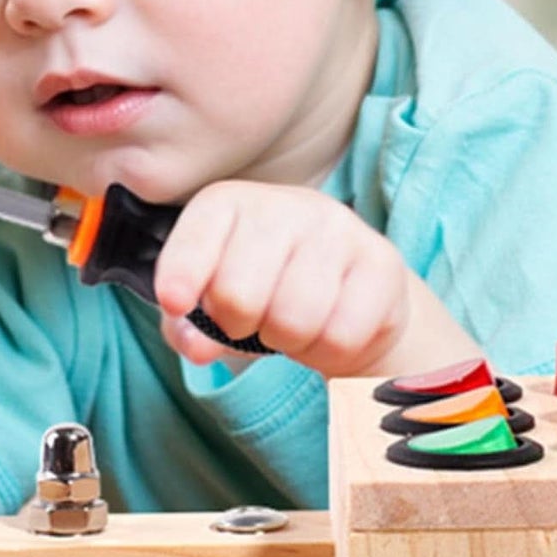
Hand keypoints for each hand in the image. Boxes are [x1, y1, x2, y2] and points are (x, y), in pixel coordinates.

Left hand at [154, 181, 480, 378]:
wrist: (348, 293)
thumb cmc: (264, 292)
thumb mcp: (211, 303)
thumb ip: (186, 326)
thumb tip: (196, 347)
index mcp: (230, 203)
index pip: (196, 239)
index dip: (179, 278)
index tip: (175, 302)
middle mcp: (286, 205)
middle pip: (239, 295)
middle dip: (237, 327)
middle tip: (251, 322)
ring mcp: (339, 229)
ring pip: (293, 320)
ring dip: (285, 342)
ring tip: (289, 327)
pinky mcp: (381, 262)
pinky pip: (340, 337)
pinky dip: (326, 353)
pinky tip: (325, 331)